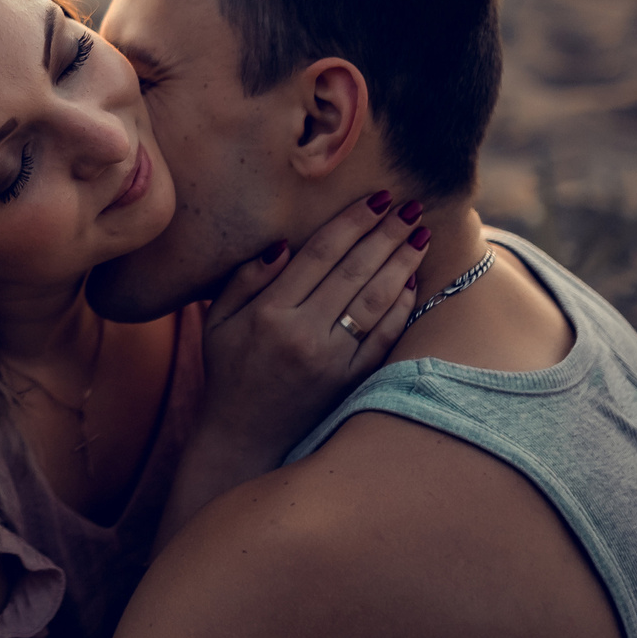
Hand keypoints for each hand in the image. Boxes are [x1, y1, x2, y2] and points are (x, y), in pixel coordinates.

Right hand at [194, 189, 425, 468]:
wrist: (244, 438)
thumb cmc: (228, 371)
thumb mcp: (217, 320)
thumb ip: (245, 279)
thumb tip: (284, 245)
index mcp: (269, 313)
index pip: (319, 255)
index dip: (351, 223)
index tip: (376, 198)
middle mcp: (303, 334)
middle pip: (354, 272)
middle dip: (385, 234)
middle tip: (410, 206)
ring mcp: (331, 360)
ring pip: (375, 301)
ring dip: (401, 264)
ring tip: (419, 235)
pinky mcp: (350, 381)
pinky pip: (383, 338)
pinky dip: (400, 309)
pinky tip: (412, 283)